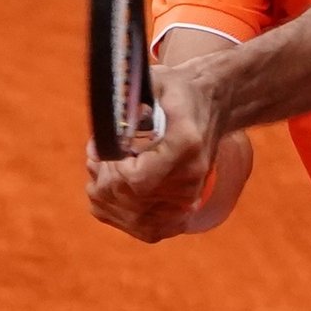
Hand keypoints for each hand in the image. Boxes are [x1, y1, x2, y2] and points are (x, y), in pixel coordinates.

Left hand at [84, 60, 226, 242]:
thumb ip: (126, 99)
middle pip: (129, 200)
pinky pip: (143, 228)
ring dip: (107, 196)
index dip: (110, 170)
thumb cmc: (178, 91)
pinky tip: (116, 188)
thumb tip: (101, 127)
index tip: (100, 148)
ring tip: (105, 167)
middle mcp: (190, 176)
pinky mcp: (184, 212)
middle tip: (97, 153)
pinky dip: (120, 212)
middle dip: (102, 178)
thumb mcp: (153, 82)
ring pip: (131, 218)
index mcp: (185, 143)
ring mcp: (189, 198)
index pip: (136, 179)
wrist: (213, 104)